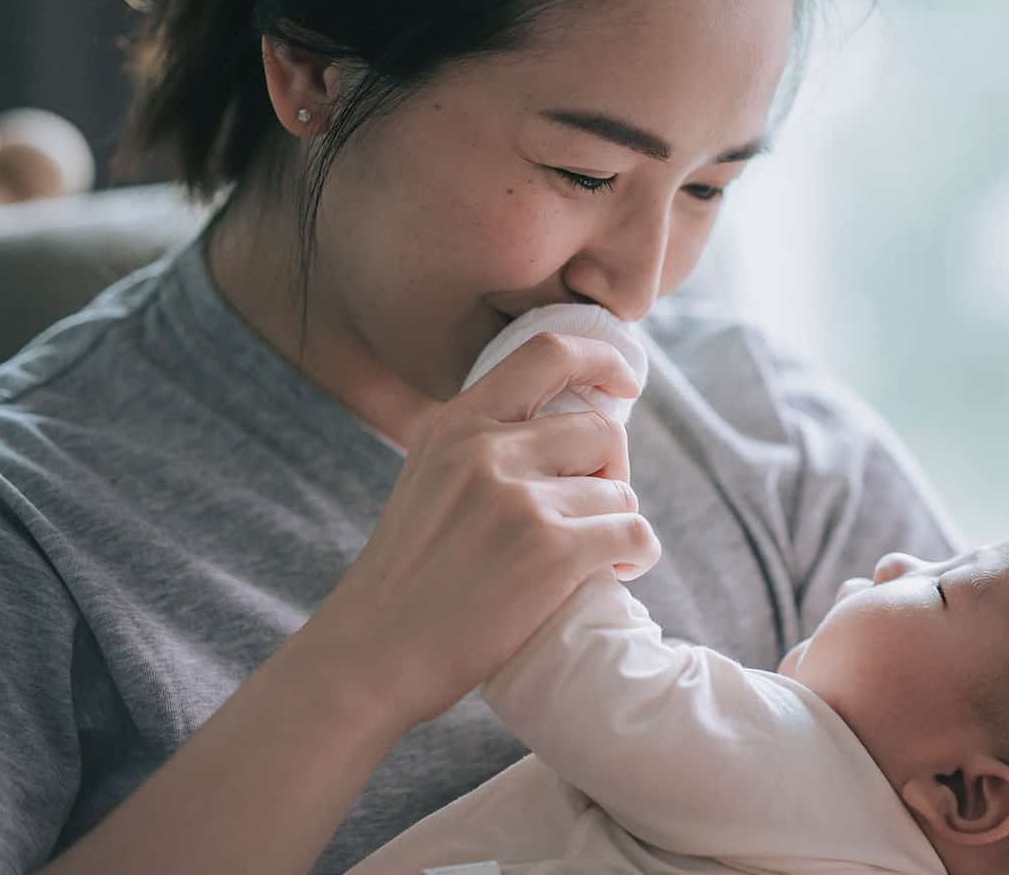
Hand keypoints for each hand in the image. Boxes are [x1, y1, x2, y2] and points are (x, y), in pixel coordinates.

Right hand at [298, 332, 661, 734]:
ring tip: (587, 557)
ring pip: (619, 492)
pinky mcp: (551, 552)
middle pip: (602, 430)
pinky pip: (633, 534)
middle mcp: (487, 450)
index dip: (602, 359)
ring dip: (614, 526)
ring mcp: (520, 500)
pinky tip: (614, 571)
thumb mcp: (430, 477)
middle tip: (591, 513)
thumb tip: (568, 422)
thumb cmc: (408, 576)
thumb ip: (486, 444)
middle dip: (612, 472)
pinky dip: (637, 554)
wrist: (371, 654)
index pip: (548, 355)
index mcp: (457, 424)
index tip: (625, 380)